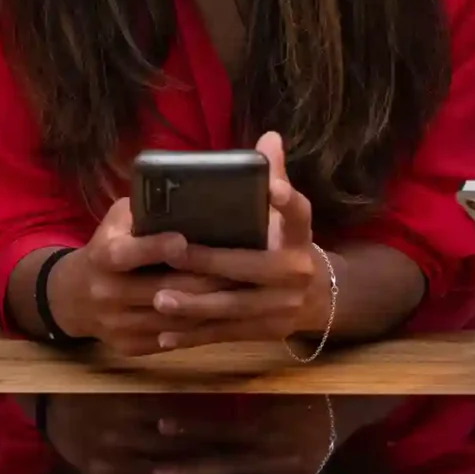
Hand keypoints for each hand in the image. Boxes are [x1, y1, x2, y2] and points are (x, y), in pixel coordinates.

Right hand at [43, 200, 225, 355]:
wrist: (73, 298)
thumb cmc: (107, 248)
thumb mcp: (115, 223)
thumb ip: (143, 213)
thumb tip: (187, 199)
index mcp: (101, 257)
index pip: (126, 254)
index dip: (154, 248)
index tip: (183, 240)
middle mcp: (106, 293)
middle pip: (161, 290)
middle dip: (203, 280)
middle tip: (240, 269)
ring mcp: (117, 324)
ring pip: (172, 320)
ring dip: (209, 307)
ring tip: (242, 292)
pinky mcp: (128, 347)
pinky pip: (171, 340)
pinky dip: (199, 328)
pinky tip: (224, 315)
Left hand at [153, 131, 326, 350]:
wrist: (315, 299)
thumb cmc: (284, 246)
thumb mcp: (285, 216)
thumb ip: (274, 178)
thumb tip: (269, 137)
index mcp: (300, 237)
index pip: (299, 214)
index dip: (287, 202)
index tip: (272, 189)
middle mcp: (296, 272)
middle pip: (252, 267)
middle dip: (211, 263)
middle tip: (175, 255)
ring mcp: (283, 307)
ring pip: (234, 307)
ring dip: (195, 305)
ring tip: (159, 299)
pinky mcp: (267, 332)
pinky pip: (226, 334)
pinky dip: (195, 336)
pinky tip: (164, 335)